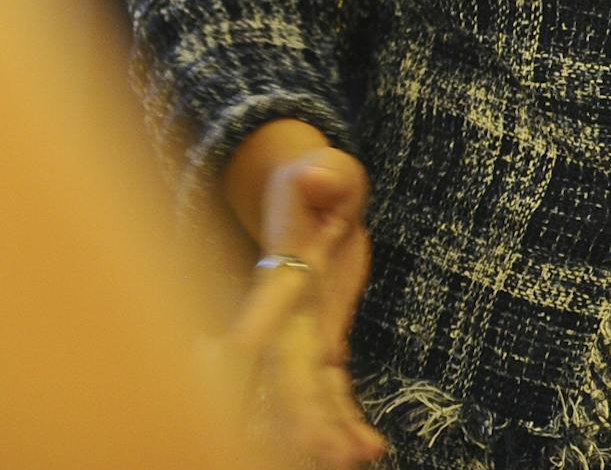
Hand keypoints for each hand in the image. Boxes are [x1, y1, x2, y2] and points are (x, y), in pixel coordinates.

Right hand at [243, 150, 386, 464]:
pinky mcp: (322, 343)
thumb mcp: (332, 170)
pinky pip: (330, 391)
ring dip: (324, 429)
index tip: (242, 352)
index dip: (254, 329)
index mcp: (283, 268)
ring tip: (356, 459)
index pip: (265, 302)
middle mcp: (286, 311)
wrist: (315, 198)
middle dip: (299, 414)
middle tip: (327, 453)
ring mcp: (302, 333)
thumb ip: (326, 175)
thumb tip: (319, 175)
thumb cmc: (321, 181)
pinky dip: (345, 420)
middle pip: (283, 370)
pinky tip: (368, 450)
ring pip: (304, 392)